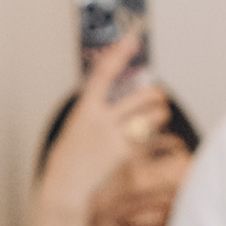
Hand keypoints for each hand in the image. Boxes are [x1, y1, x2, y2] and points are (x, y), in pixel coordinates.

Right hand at [28, 63, 164, 225]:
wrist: (65, 185)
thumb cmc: (69, 155)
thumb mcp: (77, 125)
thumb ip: (95, 110)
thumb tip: (116, 96)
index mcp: (85, 109)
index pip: (104, 73)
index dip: (119, 54)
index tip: (133, 39)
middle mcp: (101, 120)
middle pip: (141, 96)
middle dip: (155, 94)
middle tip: (157, 96)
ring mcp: (113, 137)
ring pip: (152, 116)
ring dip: (160, 112)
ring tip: (159, 114)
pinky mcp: (123, 153)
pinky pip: (146, 137)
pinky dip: (149, 134)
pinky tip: (145, 136)